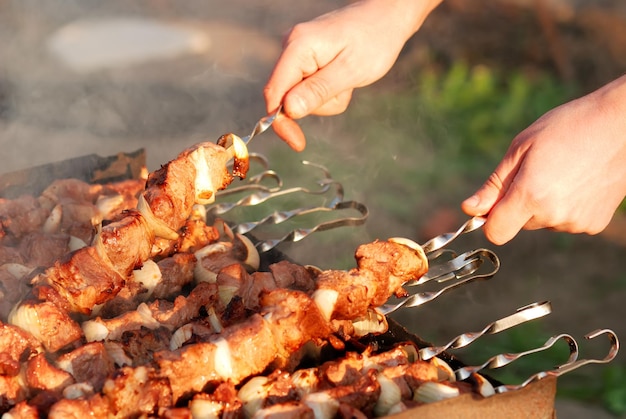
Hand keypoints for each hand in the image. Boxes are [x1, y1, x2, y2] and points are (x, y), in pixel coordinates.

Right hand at [264, 0, 441, 150]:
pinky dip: (328, 91)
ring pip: (301, 97)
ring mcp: (297, 53)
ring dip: (326, 99)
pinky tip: (344, 77)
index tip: (297, 143)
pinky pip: (309, 88)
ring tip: (347, 80)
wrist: (387, 18)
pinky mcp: (306, 60)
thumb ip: (318, 91)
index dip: (281, 122)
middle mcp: (291, 47)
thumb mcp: (350, 71)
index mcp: (298, 47)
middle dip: (316, 104)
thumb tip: (288, 110)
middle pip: (288, 97)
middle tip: (344, 90)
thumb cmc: (375, 40)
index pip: (274, 93)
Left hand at [462, 75, 625, 243]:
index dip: (490, 220)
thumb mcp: (521, 148)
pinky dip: (566, 207)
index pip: (496, 232)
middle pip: (519, 224)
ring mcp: (576, 223)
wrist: (623, 125)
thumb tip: (470, 210)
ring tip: (564, 172)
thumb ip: (494, 185)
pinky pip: (565, 221)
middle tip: (539, 170)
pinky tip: (580, 181)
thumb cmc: (568, 128)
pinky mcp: (594, 225)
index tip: (493, 204)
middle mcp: (554, 215)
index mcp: (531, 195)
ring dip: (544, 204)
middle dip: (520, 203)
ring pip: (543, 221)